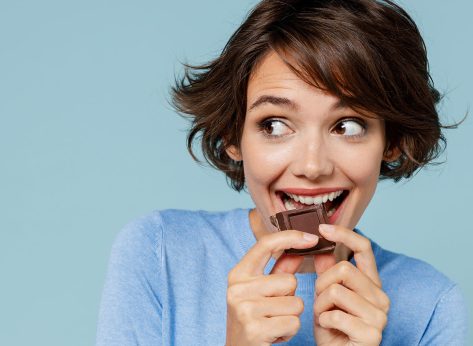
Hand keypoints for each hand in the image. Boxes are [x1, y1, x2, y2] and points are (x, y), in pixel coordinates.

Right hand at [225, 230, 318, 345]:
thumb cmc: (254, 321)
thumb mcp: (262, 293)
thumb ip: (279, 271)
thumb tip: (300, 249)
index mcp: (238, 275)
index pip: (265, 245)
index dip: (290, 237)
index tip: (312, 237)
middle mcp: (237, 289)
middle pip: (289, 280)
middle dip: (290, 298)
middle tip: (273, 312)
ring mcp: (245, 309)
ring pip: (295, 302)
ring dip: (291, 316)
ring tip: (273, 324)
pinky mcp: (255, 329)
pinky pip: (294, 322)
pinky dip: (289, 331)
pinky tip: (274, 336)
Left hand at [313, 224, 389, 345]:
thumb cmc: (334, 329)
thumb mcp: (327, 297)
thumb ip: (328, 273)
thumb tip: (322, 247)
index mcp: (371, 284)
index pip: (364, 248)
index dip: (344, 234)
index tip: (322, 228)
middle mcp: (381, 297)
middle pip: (343, 268)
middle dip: (321, 283)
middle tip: (321, 301)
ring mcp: (379, 316)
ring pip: (335, 290)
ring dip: (320, 305)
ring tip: (324, 317)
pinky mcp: (372, 334)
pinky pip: (335, 314)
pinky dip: (324, 322)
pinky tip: (330, 329)